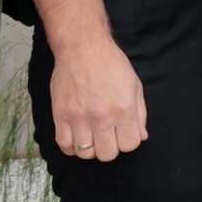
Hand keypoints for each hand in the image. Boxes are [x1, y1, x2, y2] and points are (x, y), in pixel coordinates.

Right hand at [45, 33, 148, 160]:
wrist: (83, 47)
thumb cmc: (111, 63)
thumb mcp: (134, 85)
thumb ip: (140, 114)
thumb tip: (141, 137)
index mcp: (123, 109)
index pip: (130, 145)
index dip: (128, 141)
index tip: (122, 132)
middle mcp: (102, 117)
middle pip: (107, 154)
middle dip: (110, 148)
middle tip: (107, 135)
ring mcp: (79, 117)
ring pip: (85, 153)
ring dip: (90, 149)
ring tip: (91, 136)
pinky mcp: (60, 115)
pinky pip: (64, 144)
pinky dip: (71, 147)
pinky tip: (75, 137)